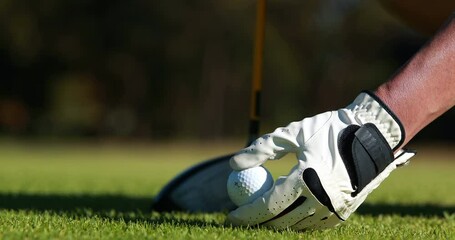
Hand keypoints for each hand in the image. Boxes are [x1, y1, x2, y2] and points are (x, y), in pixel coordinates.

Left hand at [227, 92, 414, 229]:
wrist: (373, 135)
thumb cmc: (329, 130)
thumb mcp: (292, 134)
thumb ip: (261, 149)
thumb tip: (233, 165)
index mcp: (306, 179)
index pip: (268, 205)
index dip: (246, 213)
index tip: (230, 215)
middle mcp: (322, 199)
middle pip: (280, 221)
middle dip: (258, 221)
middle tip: (244, 216)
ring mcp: (335, 209)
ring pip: (297, 226)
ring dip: (277, 223)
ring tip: (262, 215)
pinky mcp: (344, 212)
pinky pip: (315, 225)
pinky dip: (298, 222)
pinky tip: (288, 215)